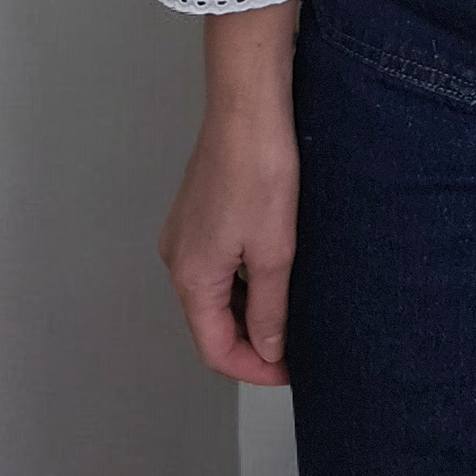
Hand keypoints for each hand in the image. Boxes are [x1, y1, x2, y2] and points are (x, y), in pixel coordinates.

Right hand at [158, 0, 300, 385]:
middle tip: (298, 342)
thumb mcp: (274, 251)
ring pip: (215, 290)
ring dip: (249, 305)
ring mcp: (185, 232)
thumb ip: (269, 309)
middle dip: (252, 338)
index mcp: (190, 277)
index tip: (291, 370)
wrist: (248, 105)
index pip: (215, 348)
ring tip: (293, 305)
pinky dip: (243, 275)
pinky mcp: (198, 209)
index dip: (254, 367)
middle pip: (211, 321)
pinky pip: (217, 260)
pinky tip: (275, 264)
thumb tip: (268, 348)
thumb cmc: (259, 171)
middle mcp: (177, 258)